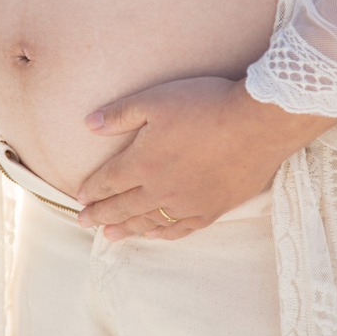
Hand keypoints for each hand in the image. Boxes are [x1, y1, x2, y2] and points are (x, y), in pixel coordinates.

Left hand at [75, 77, 336, 240]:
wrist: (257, 123)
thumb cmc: (205, 105)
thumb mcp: (155, 100)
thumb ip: (119, 114)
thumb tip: (88, 124)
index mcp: (142, 163)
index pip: (108, 182)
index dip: (92, 189)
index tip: (80, 197)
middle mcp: (160, 190)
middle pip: (122, 207)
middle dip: (99, 215)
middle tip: (83, 222)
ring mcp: (186, 204)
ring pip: (148, 223)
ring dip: (125, 229)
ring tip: (109, 235)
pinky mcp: (211, 210)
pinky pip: (179, 229)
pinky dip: (161, 234)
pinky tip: (154, 235)